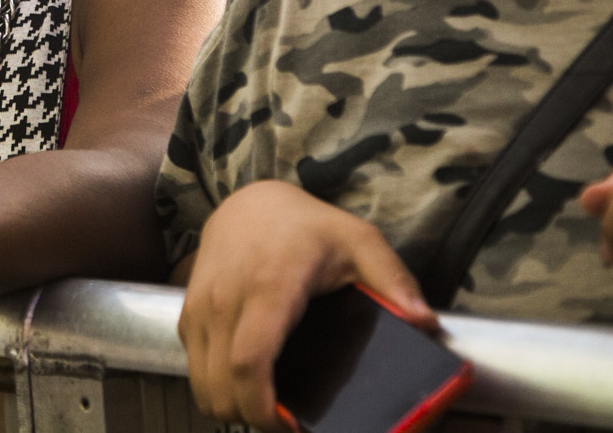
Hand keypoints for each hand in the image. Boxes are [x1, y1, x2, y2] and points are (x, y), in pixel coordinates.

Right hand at [178, 179, 434, 429]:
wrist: (250, 202)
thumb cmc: (305, 226)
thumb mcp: (358, 241)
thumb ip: (393, 279)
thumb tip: (424, 322)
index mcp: (269, 286)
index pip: (250, 362)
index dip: (264, 408)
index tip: (291, 425)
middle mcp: (225, 298)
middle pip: (221, 385)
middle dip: (252, 416)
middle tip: (289, 420)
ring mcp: (200, 305)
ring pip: (201, 382)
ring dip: (230, 403)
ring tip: (267, 403)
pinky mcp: (187, 312)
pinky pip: (193, 367)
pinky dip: (215, 383)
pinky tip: (245, 380)